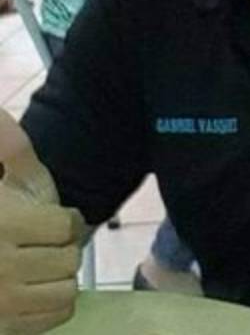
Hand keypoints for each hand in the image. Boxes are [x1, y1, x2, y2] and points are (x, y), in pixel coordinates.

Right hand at [0, 116, 83, 333]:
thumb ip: (6, 149)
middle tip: (36, 245)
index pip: (65, 227)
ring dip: (55, 279)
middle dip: (57, 249)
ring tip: (33, 267)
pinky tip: (29, 291)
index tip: (45, 219)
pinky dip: (49, 305)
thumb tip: (3, 112)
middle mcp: (0, 267)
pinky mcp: (1, 327)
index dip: (60, 220)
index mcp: (1, 224)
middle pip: (68, 260)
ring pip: (65, 291)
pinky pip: (53, 317)